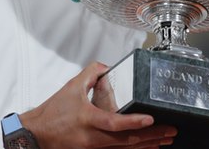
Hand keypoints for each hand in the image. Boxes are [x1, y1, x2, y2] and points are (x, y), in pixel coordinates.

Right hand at [20, 62, 176, 148]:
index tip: (150, 118)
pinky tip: (148, 147)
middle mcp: (92, 137)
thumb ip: (91, 73)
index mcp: (87, 118)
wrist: (37, 134)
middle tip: (170, 130)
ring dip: (148, 145)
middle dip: (152, 136)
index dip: (133, 122)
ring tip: (166, 139)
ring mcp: (94, 148)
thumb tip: (106, 67)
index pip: (114, 123)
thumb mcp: (71, 87)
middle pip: (127, 141)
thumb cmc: (53, 112)